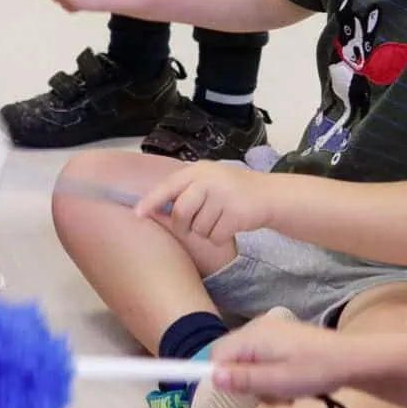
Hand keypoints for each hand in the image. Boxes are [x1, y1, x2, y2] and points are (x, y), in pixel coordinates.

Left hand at [138, 158, 275, 244]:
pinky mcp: (235, 214)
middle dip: (184, 225)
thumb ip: (184, 192)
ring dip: (206, 231)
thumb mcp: (208, 182)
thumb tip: (152, 210)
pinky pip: (215, 236)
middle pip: (180, 213)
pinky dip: (220, 237)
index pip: (168, 186)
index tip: (137, 214)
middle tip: (197, 223)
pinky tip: (230, 226)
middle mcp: (209, 180)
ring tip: (220, 219)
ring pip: (198, 228)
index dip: (151, 201)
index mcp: (198, 170)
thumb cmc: (232, 191)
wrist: (269, 195)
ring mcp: (223, 196)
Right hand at [211, 313, 366, 401]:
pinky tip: (291, 384)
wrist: (351, 360)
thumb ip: (243, 379)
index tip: (224, 394)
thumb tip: (211, 376)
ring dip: (262, 383)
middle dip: (246, 382)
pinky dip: (272, 374)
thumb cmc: (314, 371)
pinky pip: (263, 359)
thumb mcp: (276, 381)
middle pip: (232, 359)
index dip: (216, 376)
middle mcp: (257, 329)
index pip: (216, 355)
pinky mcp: (282, 338)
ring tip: (286, 393)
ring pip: (248, 362)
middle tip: (271, 396)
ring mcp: (271, 332)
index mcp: (252, 336)